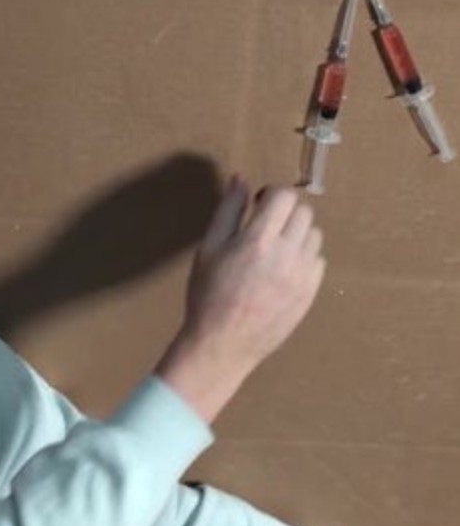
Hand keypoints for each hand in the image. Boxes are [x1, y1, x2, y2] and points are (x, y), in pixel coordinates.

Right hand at [156, 177, 324, 421]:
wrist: (222, 345)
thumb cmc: (208, 296)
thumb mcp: (208, 250)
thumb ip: (227, 211)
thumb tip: (241, 179)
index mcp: (257, 241)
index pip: (284, 196)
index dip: (271, 194)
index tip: (259, 203)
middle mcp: (286, 255)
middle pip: (303, 212)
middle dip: (285, 212)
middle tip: (265, 225)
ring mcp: (302, 276)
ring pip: (314, 235)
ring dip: (296, 232)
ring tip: (274, 248)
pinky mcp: (310, 293)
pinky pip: (317, 260)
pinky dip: (303, 257)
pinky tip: (281, 269)